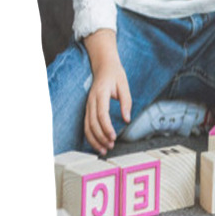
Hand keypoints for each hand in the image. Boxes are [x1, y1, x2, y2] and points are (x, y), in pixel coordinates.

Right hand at [83, 29, 131, 154]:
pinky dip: (91, 136)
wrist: (103, 65)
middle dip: (101, 137)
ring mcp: (88, 105)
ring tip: (104, 150)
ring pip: (87, 126)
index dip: (106, 127)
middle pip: (93, 123)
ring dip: (94, 139)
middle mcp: (91, 100)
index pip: (101, 114)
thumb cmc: (115, 75)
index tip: (113, 137)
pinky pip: (87, 125)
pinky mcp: (88, 109)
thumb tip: (127, 119)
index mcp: (100, 94)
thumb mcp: (124, 86)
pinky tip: (97, 144)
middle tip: (110, 147)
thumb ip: (126, 102)